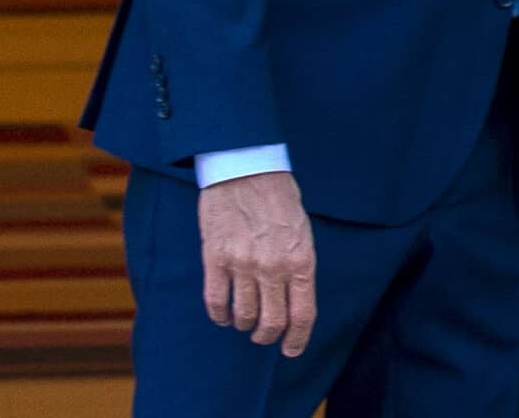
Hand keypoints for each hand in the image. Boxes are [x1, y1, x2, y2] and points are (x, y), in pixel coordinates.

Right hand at [198, 171, 317, 357]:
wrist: (246, 169)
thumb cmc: (279, 198)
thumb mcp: (303, 231)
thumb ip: (298, 265)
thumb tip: (294, 298)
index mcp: (302, 260)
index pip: (303, 314)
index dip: (297, 339)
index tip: (290, 350)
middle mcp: (274, 267)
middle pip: (272, 322)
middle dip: (268, 337)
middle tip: (263, 337)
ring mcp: (243, 264)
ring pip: (244, 315)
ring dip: (245, 325)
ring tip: (244, 321)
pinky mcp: (215, 259)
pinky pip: (216, 301)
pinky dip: (219, 315)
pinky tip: (223, 315)